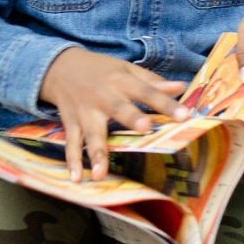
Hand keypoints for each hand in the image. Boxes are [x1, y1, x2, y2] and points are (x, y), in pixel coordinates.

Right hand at [38, 48, 188, 181]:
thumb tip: (181, 88)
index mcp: (121, 81)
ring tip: (100, 172)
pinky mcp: (70, 123)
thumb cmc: (100, 70)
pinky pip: (71, 143)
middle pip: (119, 109)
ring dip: (96, 152)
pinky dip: (72, 160)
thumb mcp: (126, 69)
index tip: (184, 115)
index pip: (147, 92)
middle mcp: (103, 97)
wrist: (59, 67)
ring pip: (91, 133)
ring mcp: (85, 112)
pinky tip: (76, 177)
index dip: (165, 104)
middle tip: (144, 128)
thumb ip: (152, 81)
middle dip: (131, 118)